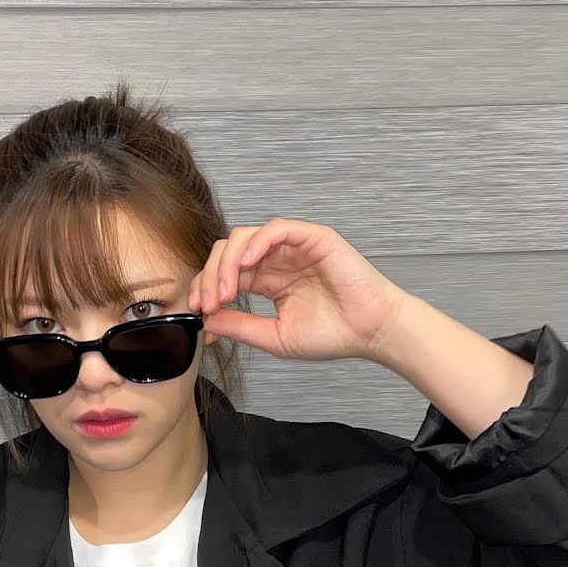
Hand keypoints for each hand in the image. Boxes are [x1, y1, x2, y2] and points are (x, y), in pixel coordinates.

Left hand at [188, 218, 409, 362]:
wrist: (370, 332)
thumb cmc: (331, 335)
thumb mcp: (274, 337)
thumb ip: (242, 326)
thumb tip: (207, 321)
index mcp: (266, 281)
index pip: (224, 275)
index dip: (205, 289)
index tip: (198, 312)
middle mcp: (275, 260)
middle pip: (227, 253)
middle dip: (209, 277)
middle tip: (206, 303)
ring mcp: (292, 248)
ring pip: (244, 237)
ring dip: (227, 263)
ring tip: (224, 292)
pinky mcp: (311, 237)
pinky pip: (276, 229)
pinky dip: (256, 243)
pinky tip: (245, 266)